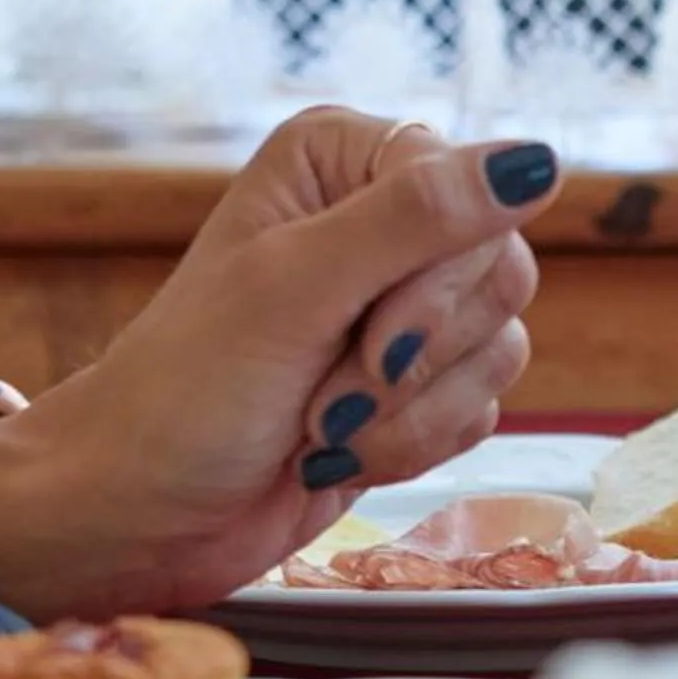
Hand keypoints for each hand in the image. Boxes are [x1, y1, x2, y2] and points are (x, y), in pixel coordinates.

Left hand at [0, 110, 564, 617]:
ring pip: (500, 346)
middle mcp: (382, 222)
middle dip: (418, 356)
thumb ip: (418, 218)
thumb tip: (540, 160)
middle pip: (501, 270)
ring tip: (319, 431)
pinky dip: (414, 445)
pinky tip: (339, 457)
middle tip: (328, 395)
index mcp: (343, 162)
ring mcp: (401, 308)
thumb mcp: (296, 289)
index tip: (367, 340)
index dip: (436, 282)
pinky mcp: (417, 388)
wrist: (138, 518)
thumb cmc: (186, 393)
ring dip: (409, 413)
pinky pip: (484, 408)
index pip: (471, 193)